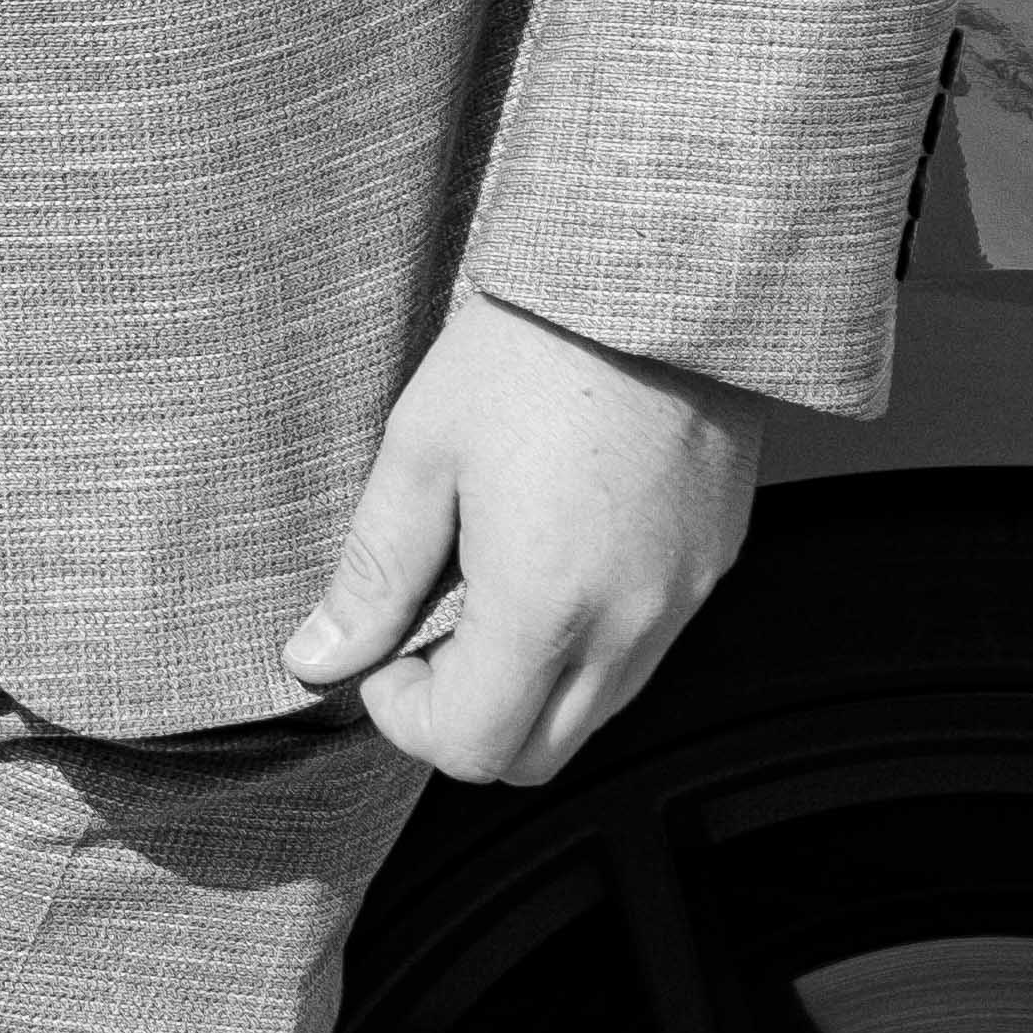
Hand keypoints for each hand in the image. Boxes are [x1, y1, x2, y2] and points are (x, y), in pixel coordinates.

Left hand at [282, 287, 759, 781]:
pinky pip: (644, 652)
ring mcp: (681, 601)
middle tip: (429, 633)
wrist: (663, 275)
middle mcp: (628, 626)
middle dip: (467, 718)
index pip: (471, 748)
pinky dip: (588, 643)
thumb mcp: (421, 452)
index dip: (406, 717)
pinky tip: (553, 555)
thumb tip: (320, 656)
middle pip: (536, 757)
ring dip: (529, 686)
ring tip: (490, 585)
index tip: (384, 647)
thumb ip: (372, 575)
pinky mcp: (712, 565)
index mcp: (545, 608)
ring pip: (596, 713)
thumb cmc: (535, 348)